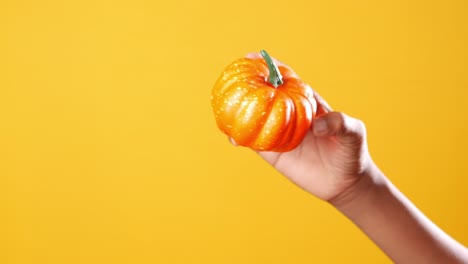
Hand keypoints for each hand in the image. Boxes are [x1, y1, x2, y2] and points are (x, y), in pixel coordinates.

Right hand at [240, 53, 374, 201]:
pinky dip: (241, 138)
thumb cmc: (351, 151)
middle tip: (230, 81)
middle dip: (246, 84)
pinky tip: (232, 138)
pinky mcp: (273, 152)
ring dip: (238, 111)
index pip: (284, 78)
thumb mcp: (353, 132)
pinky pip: (253, 142)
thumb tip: (316, 125)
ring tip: (223, 107)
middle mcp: (288, 113)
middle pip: (264, 94)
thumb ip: (339, 123)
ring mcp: (278, 132)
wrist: (344, 181)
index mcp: (305, 101)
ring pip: (254, 118)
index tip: (252, 57)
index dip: (268, 66)